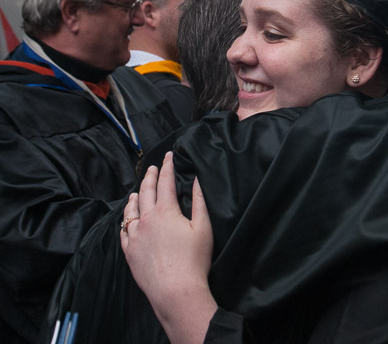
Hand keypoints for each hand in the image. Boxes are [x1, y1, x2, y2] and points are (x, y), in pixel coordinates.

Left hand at [121, 151, 216, 342]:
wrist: (175, 291)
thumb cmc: (194, 260)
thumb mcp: (203, 227)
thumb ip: (199, 201)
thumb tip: (196, 180)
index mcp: (165, 211)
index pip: (165, 182)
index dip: (167, 166)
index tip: (168, 155)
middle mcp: (146, 219)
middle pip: (145, 191)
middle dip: (149, 177)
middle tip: (152, 167)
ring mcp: (135, 236)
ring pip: (130, 210)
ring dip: (134, 197)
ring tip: (136, 191)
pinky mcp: (130, 252)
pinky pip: (123, 231)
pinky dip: (126, 220)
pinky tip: (128, 220)